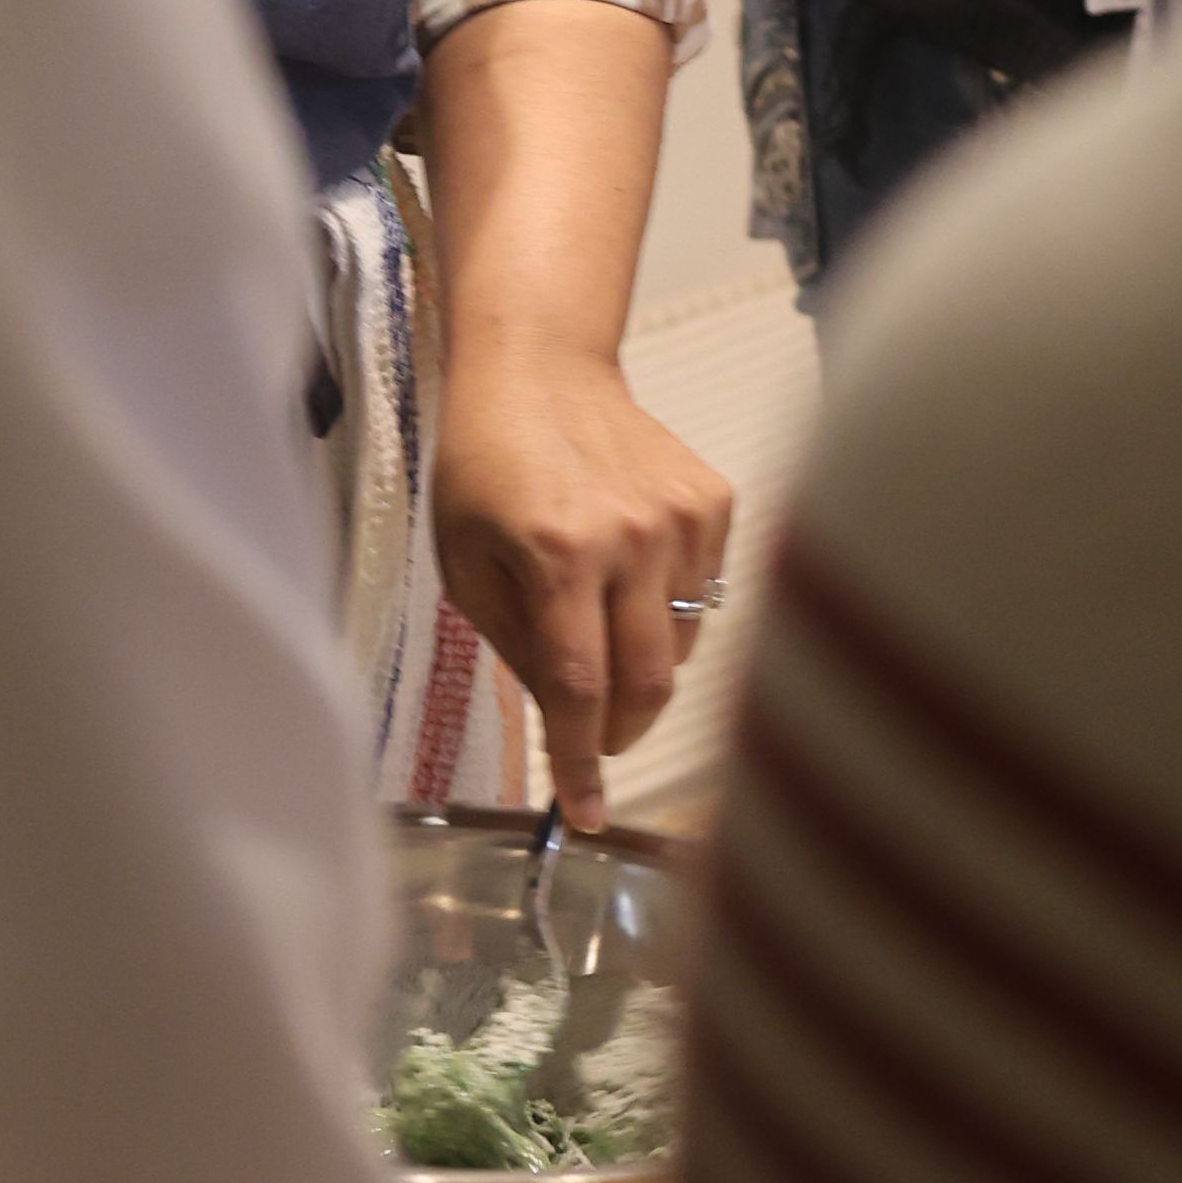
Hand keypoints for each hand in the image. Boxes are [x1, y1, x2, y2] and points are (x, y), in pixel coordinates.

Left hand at [433, 335, 732, 830]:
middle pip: (649, 681)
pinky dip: (672, 610)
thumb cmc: (486, 464)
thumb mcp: (465, 561)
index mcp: (557, 554)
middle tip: (597, 739)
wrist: (540, 368)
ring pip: (683, 645)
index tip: (587, 814)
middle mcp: (630, 538)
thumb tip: (565, 718)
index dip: (582, 762)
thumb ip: (515, 644)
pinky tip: (632, 573)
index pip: (579, 687)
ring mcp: (682, 518)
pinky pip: (708, 595)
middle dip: (621, 731)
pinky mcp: (716, 502)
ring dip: (643, 664)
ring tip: (599, 620)